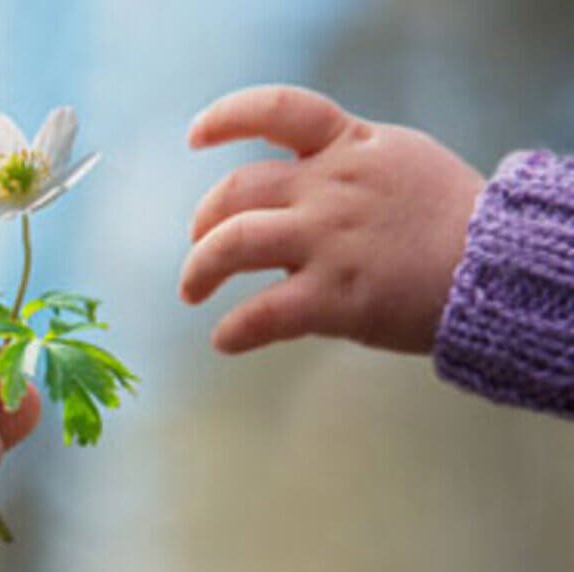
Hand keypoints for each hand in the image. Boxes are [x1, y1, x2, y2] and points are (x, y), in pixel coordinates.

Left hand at [180, 85, 486, 353]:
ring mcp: (329, 241)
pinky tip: (225, 340)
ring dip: (199, 270)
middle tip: (198, 247)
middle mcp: (329, 188)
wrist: (500, 266)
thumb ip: (345, 164)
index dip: (228, 118)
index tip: (197, 135)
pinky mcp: (335, 296)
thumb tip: (296, 186)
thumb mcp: (400, 161)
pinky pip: (263, 314)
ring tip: (192, 292)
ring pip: (233, 244)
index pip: (278, 110)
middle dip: (204, 221)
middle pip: (236, 191)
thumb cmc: (451, 218)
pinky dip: (234, 330)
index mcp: (348, 147)